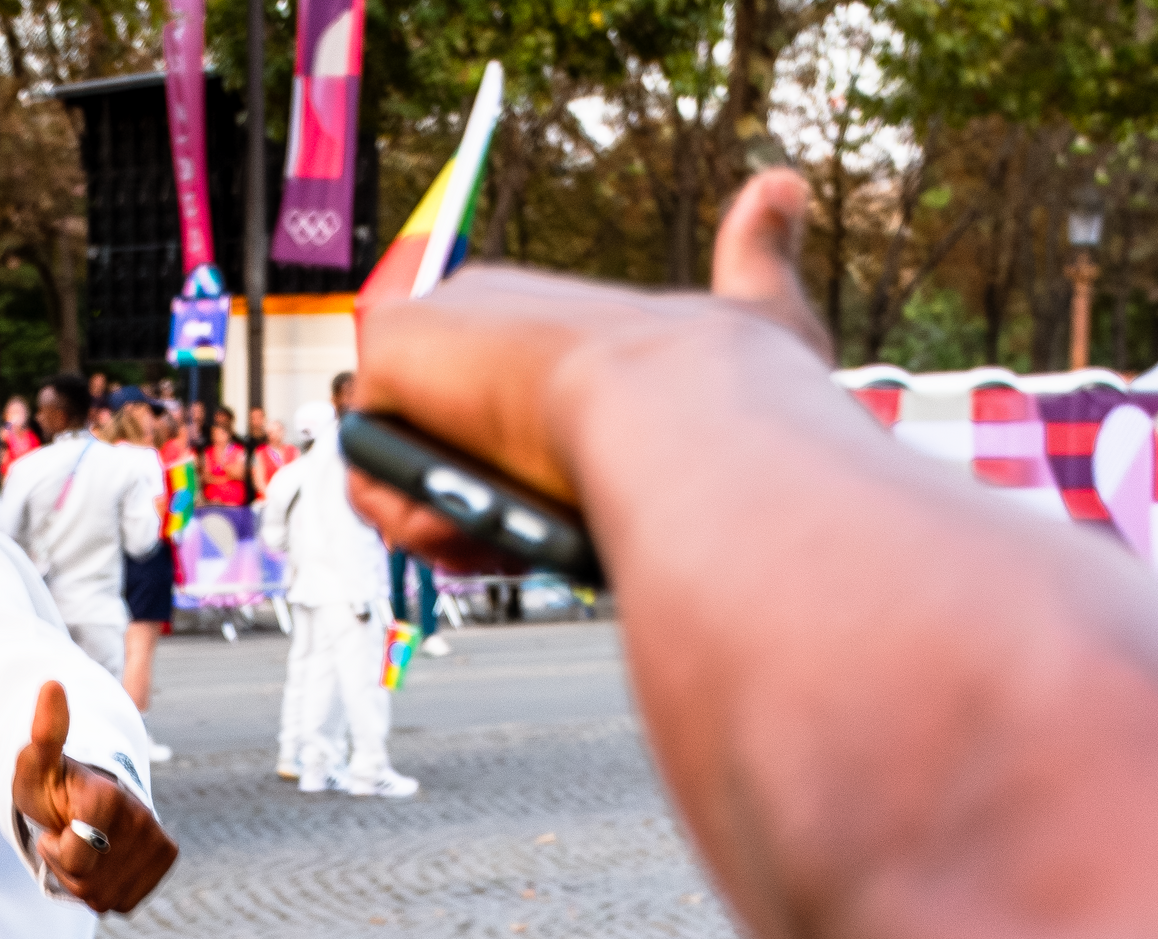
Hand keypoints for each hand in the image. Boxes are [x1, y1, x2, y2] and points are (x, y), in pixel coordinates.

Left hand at [10, 680, 176, 913]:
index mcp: (109, 796)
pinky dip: (107, 890)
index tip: (54, 826)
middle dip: (67, 869)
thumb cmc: (56, 782)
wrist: (91, 793)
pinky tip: (103, 863)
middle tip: (67, 837)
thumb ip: (44, 734)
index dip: (54, 851)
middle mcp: (141, 817)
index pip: (74, 860)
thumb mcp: (37, 763)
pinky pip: (124, 902)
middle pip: (89, 884)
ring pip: (105, 897)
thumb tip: (51, 684)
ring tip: (84, 848)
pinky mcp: (166, 858)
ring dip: (85, 882)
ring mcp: (158, 840)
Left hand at [343, 169, 828, 566]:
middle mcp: (485, 308)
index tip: (566, 505)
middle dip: (486, 512)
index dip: (519, 472)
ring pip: (412, 471)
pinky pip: (376, 472)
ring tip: (520, 534)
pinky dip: (418, 517)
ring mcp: (434, 329)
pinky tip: (476, 525)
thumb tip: (781, 183)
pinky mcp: (394, 352)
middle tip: (543, 535)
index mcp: (551, 316)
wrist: (688, 418)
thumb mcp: (767, 321)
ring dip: (457, 525)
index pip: (499, 406)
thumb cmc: (736, 394)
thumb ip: (764, 257)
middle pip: (446, 449)